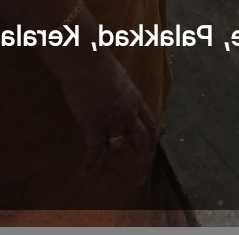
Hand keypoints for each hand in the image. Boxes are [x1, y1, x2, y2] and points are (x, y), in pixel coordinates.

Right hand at [58, 48, 158, 181]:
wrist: (86, 62)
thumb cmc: (100, 63)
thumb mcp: (118, 77)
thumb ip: (119, 90)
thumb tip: (115, 93)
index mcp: (136, 100)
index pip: (151, 124)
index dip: (153, 139)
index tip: (152, 150)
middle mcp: (128, 113)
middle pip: (142, 141)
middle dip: (142, 161)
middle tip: (140, 177)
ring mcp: (112, 120)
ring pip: (117, 149)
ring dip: (110, 163)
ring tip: (106, 174)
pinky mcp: (93, 124)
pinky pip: (94, 149)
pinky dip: (90, 163)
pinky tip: (85, 171)